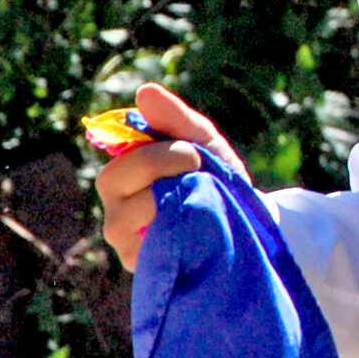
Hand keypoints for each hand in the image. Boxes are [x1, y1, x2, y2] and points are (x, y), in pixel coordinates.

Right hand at [97, 81, 245, 272]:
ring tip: (197, 197)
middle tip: (197, 165)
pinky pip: (142, 248)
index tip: (192, 149)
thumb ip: (176, 118)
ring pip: (122, 217)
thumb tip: (144, 92)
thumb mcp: (203, 142)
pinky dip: (169, 231)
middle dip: (157, 166)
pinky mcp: (139, 265)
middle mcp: (117, 207)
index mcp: (126, 174)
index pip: (117, 156)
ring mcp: (125, 239)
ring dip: (165, 200)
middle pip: (112, 181)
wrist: (247, 220)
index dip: (152, 150)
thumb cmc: (217, 177)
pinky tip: (192, 224)